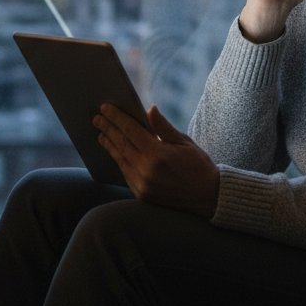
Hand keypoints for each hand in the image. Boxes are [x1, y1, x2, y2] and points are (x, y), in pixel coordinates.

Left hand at [93, 104, 218, 216]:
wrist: (209, 198)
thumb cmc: (198, 166)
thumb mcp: (184, 142)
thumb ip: (163, 127)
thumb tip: (149, 109)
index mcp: (158, 155)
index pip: (130, 131)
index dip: (116, 118)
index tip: (105, 107)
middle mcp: (147, 171)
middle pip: (121, 144)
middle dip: (108, 129)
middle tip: (96, 117)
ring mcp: (143, 185)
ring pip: (120, 160)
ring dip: (109, 145)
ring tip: (101, 133)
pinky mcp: (142, 195)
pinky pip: (125, 173)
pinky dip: (119, 160)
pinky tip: (115, 151)